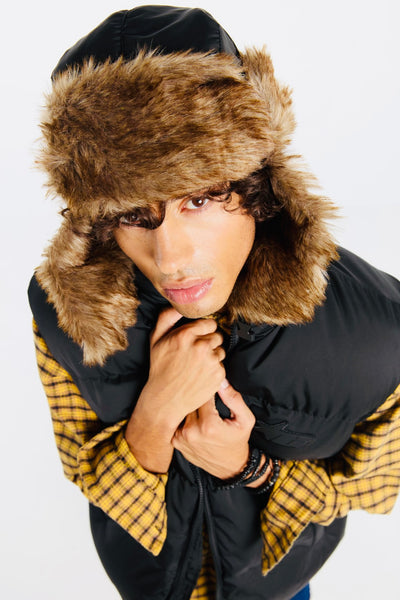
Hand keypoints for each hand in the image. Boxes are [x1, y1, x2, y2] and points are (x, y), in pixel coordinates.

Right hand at [125, 307, 225, 472]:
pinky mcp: (219, 375)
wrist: (165, 400)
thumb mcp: (155, 339)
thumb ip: (166, 317)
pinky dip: (214, 369)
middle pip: (217, 335)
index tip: (195, 339)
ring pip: (221, 350)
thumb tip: (178, 304)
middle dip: (208, 342)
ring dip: (212, 355)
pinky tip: (201, 375)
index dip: (203, 331)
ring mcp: (211, 361)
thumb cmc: (159, 368)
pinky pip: (222, 365)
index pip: (209, 323)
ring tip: (197, 365)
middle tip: (195, 354)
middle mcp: (201, 346)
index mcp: (185, 335)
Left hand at [172, 379, 255, 479]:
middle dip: (198, 398)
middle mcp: (191, 432)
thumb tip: (222, 381)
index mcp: (208, 425)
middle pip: (189, 401)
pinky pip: (177, 421)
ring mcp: (181, 438)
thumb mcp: (246, 420)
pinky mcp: (175, 442)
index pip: (202, 394)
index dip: (207, 388)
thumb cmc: (238, 441)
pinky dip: (185, 419)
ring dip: (190, 408)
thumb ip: (234, 399)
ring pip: (182, 411)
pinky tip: (195, 421)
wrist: (230, 467)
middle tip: (207, 399)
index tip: (211, 387)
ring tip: (202, 411)